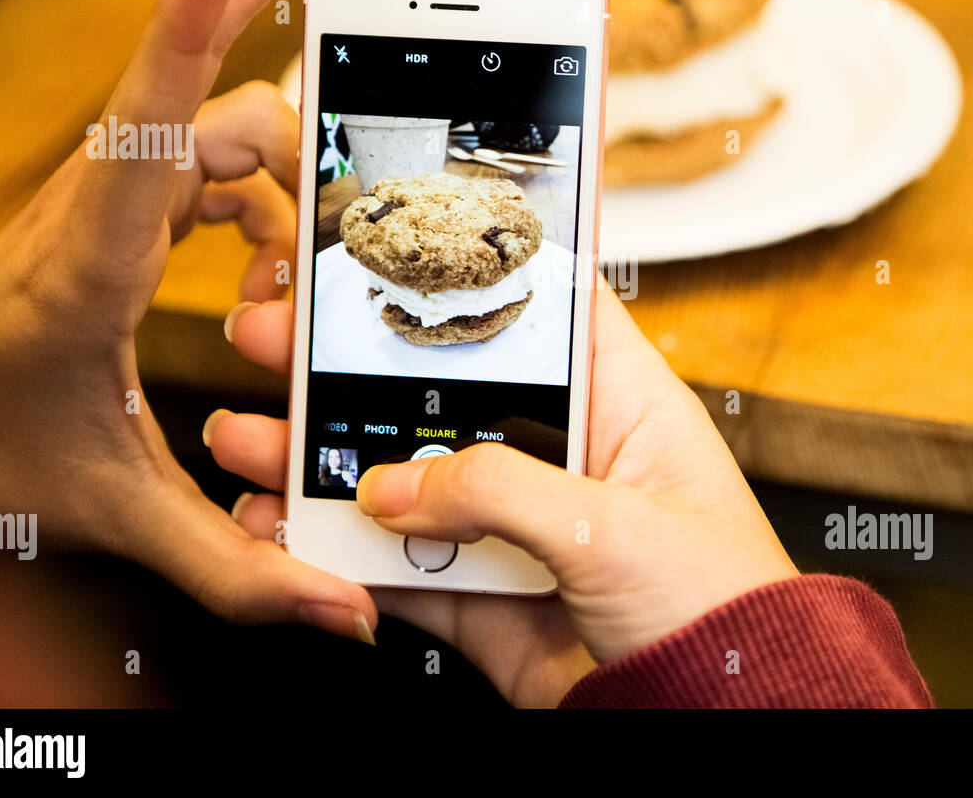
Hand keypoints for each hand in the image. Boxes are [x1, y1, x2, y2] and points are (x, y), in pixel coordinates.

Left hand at [0, 0, 396, 642]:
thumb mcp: (116, 517)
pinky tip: (274, 276)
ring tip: (296, 281)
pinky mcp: (127, 202)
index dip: (191, 17)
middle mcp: (103, 203)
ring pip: (229, 115)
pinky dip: (271, 199)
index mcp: (90, 262)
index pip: (147, 118)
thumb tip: (344, 607)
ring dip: (296, 165)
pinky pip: (220, 159)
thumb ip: (237, 569)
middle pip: (207, 68)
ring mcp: (115, 193)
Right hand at [213, 279, 798, 704]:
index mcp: (618, 406)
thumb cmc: (722, 608)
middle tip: (277, 337)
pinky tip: (284, 530)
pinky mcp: (486, 597)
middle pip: (442, 394)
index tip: (385, 250)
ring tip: (250, 438)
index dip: (464, 279)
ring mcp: (516, 528)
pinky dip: (338, 557)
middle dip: (354, 366)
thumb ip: (499, 493)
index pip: (536, 312)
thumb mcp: (613, 527)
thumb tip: (396, 488)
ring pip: (405, 483)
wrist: (717, 721)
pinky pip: (399, 568)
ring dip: (325, 464)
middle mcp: (560, 457)